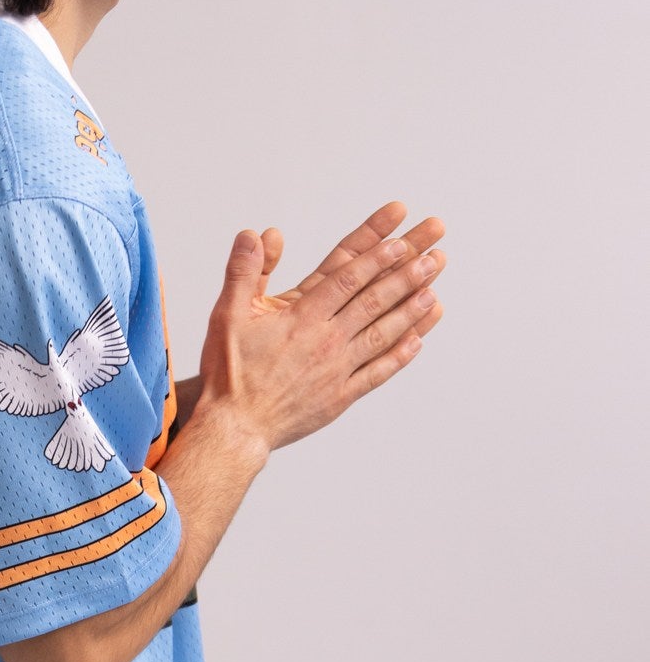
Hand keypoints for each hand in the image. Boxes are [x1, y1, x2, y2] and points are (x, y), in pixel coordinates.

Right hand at [194, 200, 446, 455]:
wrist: (235, 428)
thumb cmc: (229, 373)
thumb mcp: (227, 315)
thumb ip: (243, 271)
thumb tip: (253, 233)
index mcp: (302, 319)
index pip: (348, 280)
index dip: (377, 259)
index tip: (401, 243)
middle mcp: (326, 342)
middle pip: (374, 303)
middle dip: (406, 278)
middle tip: (433, 258)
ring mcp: (337, 371)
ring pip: (383, 335)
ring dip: (411, 312)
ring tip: (434, 293)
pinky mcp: (340, 397)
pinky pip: (378, 373)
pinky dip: (400, 356)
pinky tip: (417, 342)